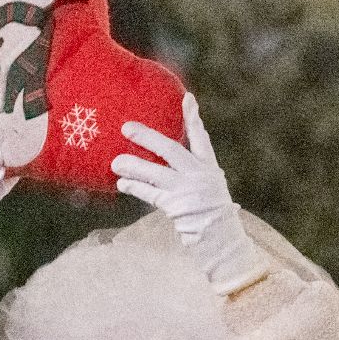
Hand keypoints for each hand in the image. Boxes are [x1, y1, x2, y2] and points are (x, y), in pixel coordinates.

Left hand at [111, 93, 268, 295]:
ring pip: (156, 173)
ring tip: (115, 162)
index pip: (201, 138)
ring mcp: (188, 191)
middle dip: (148, 137)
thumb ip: (194, 176)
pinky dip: (136, 188)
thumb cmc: (214, 218)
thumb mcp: (212, 191)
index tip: (186, 98)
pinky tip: (122, 183)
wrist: (223, 241)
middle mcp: (199, 176)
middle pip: (171, 150)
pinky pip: (151, 194)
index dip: (193, 118)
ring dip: (134, 166)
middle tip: (127, 128)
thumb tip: (171, 166)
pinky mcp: (177, 207)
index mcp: (210, 169)